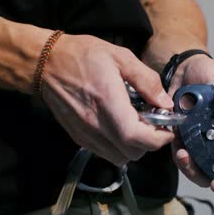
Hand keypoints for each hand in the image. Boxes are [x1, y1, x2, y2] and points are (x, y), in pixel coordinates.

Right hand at [41, 34, 174, 165]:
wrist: (47, 64)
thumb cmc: (84, 56)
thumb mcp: (121, 57)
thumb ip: (147, 81)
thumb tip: (165, 103)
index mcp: (110, 104)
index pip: (139, 139)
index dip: (159, 139)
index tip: (166, 128)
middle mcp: (96, 125)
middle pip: (132, 153)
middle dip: (149, 143)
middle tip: (152, 124)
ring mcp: (86, 134)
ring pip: (119, 158)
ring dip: (132, 147)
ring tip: (134, 126)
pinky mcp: (78, 137)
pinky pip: (104, 153)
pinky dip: (117, 147)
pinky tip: (117, 126)